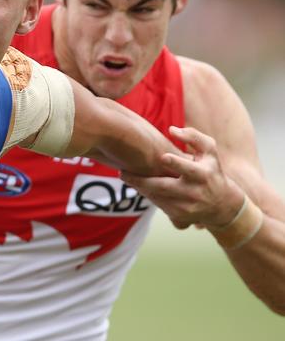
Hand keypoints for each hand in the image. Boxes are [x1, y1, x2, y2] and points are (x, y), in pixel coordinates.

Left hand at [121, 126, 243, 229]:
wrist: (223, 206)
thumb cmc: (212, 171)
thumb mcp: (210, 152)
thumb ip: (194, 137)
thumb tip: (172, 129)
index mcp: (203, 175)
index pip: (188, 169)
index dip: (176, 163)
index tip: (163, 156)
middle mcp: (195, 193)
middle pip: (163, 187)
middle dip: (141, 181)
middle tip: (123, 173)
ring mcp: (187, 207)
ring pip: (157, 197)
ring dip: (141, 187)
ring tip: (128, 177)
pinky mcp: (180, 217)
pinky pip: (158, 205)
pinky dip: (148, 195)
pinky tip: (140, 186)